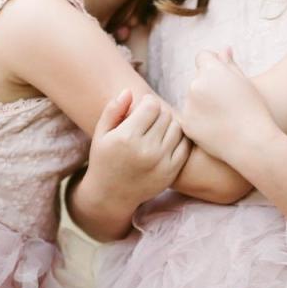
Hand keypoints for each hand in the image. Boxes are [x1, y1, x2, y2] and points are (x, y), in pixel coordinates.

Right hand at [84, 89, 190, 209]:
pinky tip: (166, 140)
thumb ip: (113, 109)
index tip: (142, 108)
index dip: (147, 102)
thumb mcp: (101, 134)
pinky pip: (185, 144)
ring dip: (169, 124)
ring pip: (178, 128)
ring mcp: (161, 163)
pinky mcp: (171, 172)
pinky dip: (179, 138)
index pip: (152, 105)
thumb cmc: (104, 159)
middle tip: (149, 119)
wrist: (110, 196)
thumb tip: (129, 91)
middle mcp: (145, 151)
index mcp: (126, 138)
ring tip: (157, 129)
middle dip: (158, 113)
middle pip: (166, 115)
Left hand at [181, 49, 276, 161]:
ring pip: (193, 99)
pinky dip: (200, 121)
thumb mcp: (245, 82)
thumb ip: (230, 64)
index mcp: (211, 71)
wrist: (253, 143)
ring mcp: (189, 105)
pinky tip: (218, 128)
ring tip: (225, 117)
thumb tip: (223, 50)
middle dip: (209, 86)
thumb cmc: (254, 110)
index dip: (213, 64)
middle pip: (198, 79)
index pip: (203, 57)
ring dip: (203, 104)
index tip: (223, 77)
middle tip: (229, 102)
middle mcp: (196, 85)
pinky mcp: (186, 124)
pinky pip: (191, 117)